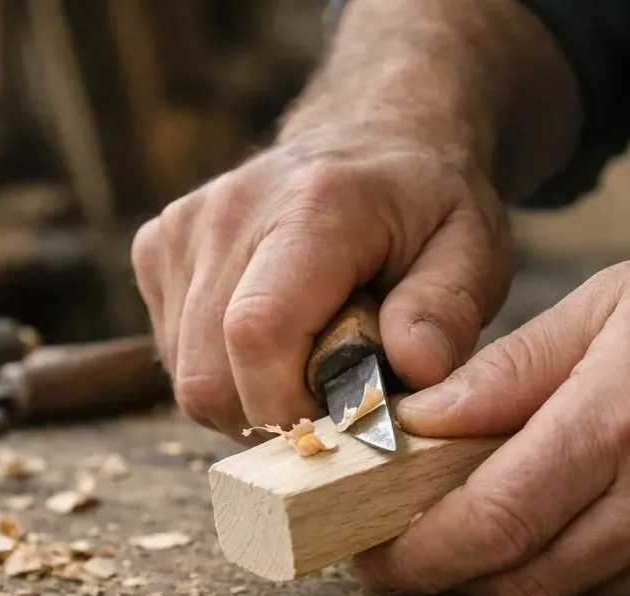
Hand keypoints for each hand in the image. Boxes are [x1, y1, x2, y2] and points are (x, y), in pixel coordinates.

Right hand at [131, 127, 511, 440]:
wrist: (369, 137)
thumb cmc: (424, 206)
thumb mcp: (473, 249)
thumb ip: (447, 310)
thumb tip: (413, 371)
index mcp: (314, 206)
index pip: (258, 332)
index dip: (288, 406)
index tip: (341, 423)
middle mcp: (229, 212)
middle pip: (209, 373)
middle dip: (273, 416)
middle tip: (332, 398)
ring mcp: (181, 230)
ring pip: (188, 377)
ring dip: (248, 398)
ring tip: (307, 360)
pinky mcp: (156, 248)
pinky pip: (175, 354)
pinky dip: (223, 372)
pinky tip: (272, 340)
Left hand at [354, 217, 629, 595]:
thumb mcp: (609, 301)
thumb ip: (507, 370)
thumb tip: (418, 421)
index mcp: (623, 420)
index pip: (488, 523)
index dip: (414, 554)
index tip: (371, 555)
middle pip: (520, 580)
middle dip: (451, 572)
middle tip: (414, 543)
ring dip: (518, 571)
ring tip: (495, 521)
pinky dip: (590, 574)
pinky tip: (586, 524)